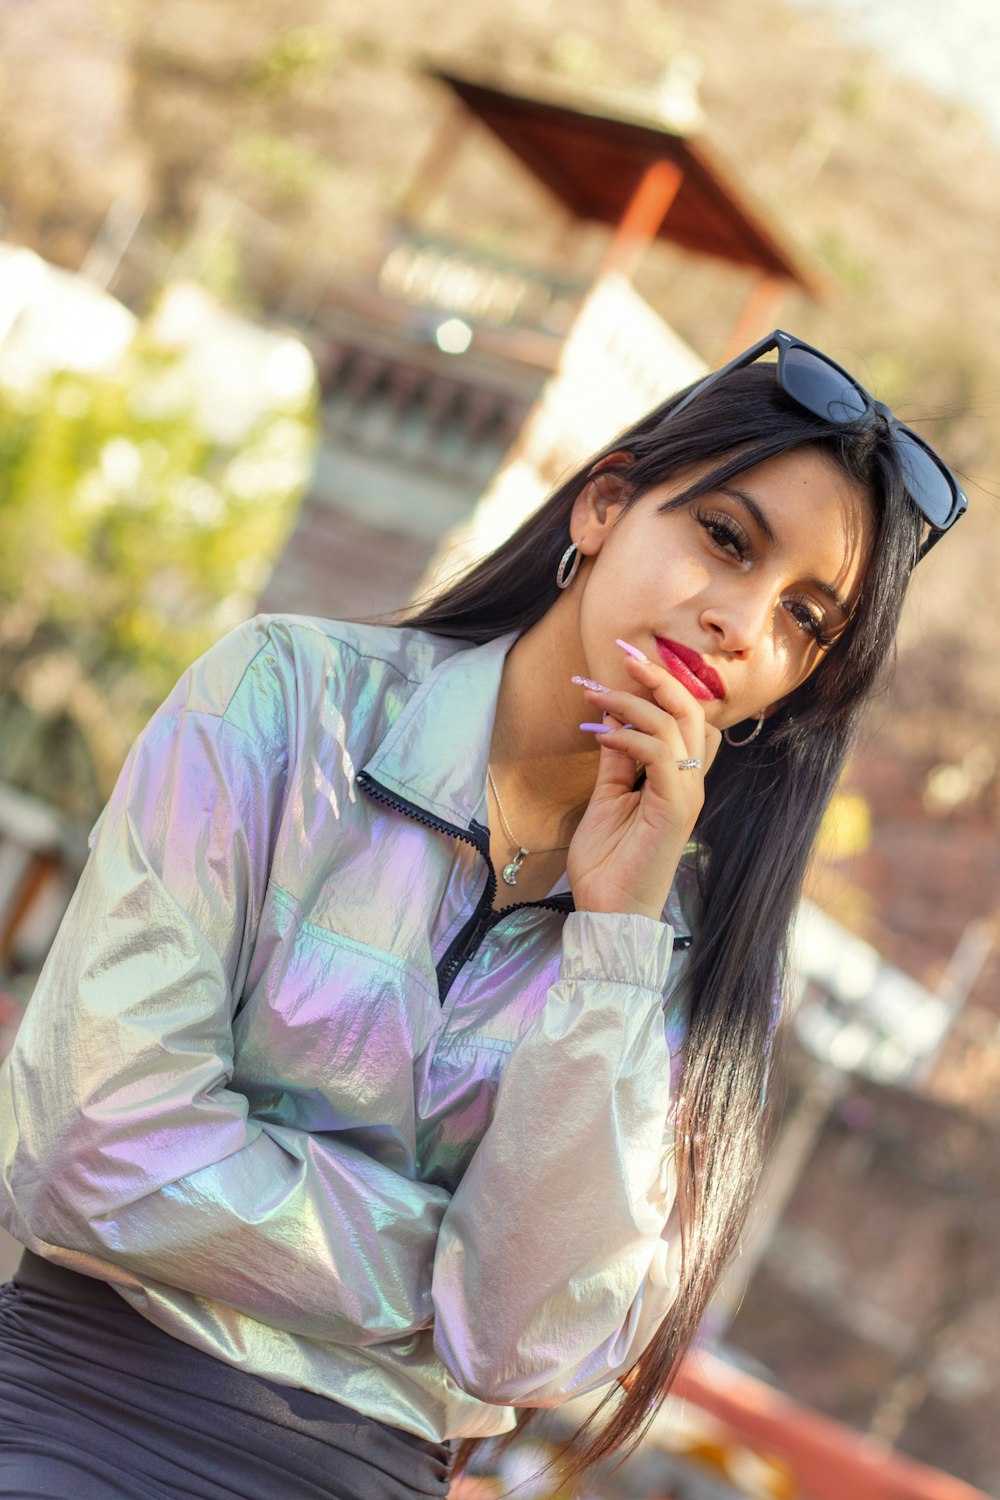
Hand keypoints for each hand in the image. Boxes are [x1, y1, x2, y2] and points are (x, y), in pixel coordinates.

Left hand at [567, 650, 721, 919]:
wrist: (609, 911)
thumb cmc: (608, 863)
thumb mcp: (607, 799)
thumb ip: (615, 761)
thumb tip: (610, 720)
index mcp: (676, 778)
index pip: (683, 717)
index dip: (661, 682)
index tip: (624, 656)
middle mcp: (688, 782)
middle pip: (689, 710)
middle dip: (655, 675)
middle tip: (621, 651)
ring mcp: (686, 794)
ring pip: (672, 724)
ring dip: (629, 701)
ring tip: (592, 693)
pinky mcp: (676, 808)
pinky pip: (659, 754)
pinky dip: (628, 737)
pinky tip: (600, 734)